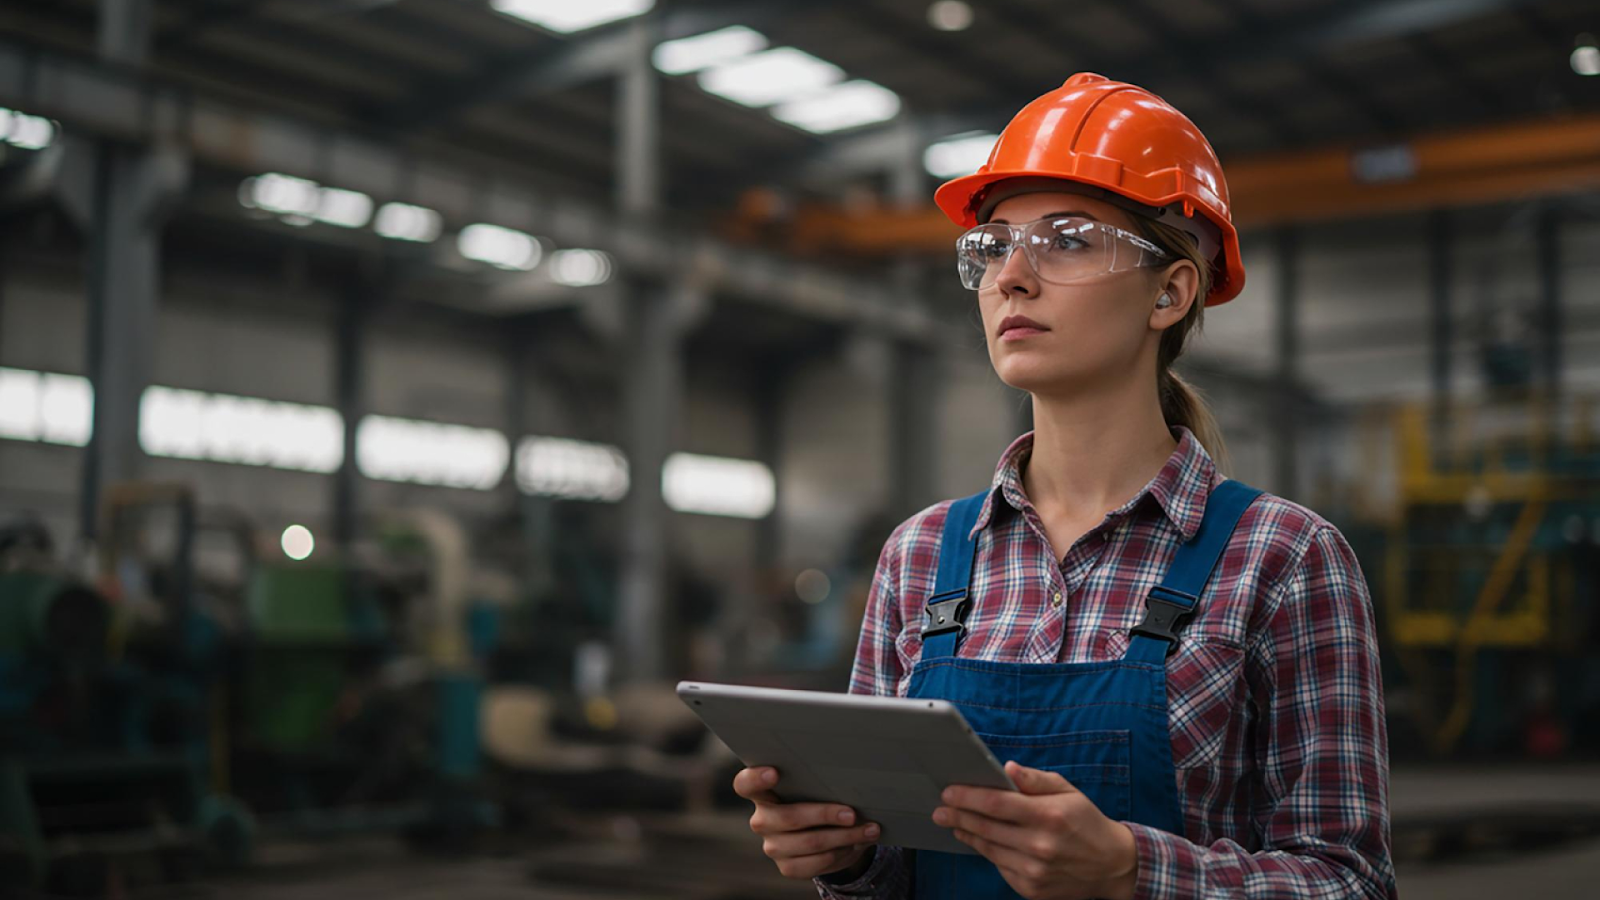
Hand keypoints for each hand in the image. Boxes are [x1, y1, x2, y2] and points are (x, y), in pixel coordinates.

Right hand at [733, 766, 881, 880]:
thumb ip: (821, 781)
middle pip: (789, 817)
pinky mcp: (787, 867)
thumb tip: (850, 779)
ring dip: (845, 836)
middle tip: (852, 813)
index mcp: (763, 793)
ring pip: (810, 842)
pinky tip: (857, 843)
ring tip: (870, 829)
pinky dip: (842, 852)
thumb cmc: (820, 798)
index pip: (745, 785)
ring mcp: (772, 846)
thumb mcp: (818, 787)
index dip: (756, 779)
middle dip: (824, 814)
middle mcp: (762, 820)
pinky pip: (817, 862)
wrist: (826, 834)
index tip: (774, 772)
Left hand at [932, 761, 1138, 899]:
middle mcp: (1040, 845)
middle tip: (940, 809)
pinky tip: (980, 841)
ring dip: (968, 834)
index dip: (967, 797)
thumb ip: (1036, 780)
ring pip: (989, 849)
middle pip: (986, 828)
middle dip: (958, 816)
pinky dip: (988, 852)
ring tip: (955, 822)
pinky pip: (1000, 867)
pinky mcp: (1032, 889)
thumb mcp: (1068, 791)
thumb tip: (1007, 769)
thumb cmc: (1086, 822)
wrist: (1111, 865)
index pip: (996, 804)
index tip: (949, 792)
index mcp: (1049, 816)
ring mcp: (1035, 871)